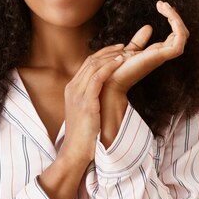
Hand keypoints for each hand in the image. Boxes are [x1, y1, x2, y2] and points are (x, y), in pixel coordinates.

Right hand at [58, 43, 126, 163]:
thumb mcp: (85, 113)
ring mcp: (77, 94)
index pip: (87, 64)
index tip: (118, 50)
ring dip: (112, 56)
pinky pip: (97, 77)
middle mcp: (73, 88)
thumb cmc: (84, 136)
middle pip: (90, 61)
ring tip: (126, 52)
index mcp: (72, 89)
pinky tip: (121, 62)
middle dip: (109, 51)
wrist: (75, 152)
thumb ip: (91, 100)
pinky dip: (110, 66)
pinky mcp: (85, 101)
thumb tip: (104, 95)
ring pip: (94, 65)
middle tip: (125, 46)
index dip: (103, 55)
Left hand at [104, 1, 189, 95]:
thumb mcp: (129, 49)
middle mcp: (162, 54)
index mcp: (157, 52)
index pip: (174, 35)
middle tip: (162, 3)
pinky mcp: (160, 57)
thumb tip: (149, 27)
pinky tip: (167, 15)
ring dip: (176, 18)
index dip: (172, 19)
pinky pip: (178, 42)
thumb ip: (139, 40)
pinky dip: (177, 26)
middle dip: (175, 16)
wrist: (108, 82)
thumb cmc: (116, 69)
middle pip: (181, 34)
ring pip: (182, 36)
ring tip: (164, 6)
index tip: (161, 5)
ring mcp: (162, 56)